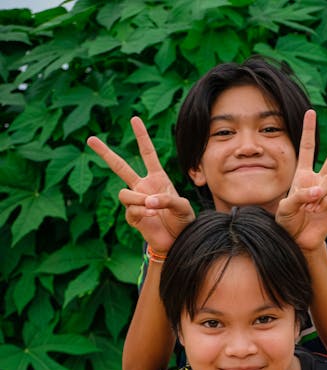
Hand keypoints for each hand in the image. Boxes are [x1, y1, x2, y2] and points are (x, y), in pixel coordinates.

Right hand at [87, 117, 194, 253]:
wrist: (179, 241)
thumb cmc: (184, 221)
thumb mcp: (182, 206)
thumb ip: (167, 199)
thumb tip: (147, 200)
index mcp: (157, 178)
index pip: (147, 153)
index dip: (141, 136)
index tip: (134, 119)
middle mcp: (143, 187)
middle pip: (119, 167)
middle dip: (105, 153)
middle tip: (90, 139)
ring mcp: (136, 201)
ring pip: (124, 193)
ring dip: (137, 199)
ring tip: (151, 207)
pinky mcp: (133, 218)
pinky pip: (130, 210)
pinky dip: (140, 211)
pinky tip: (151, 216)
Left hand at [276, 111, 326, 252]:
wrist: (299, 241)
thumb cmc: (288, 223)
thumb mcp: (285, 208)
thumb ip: (299, 195)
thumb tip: (320, 191)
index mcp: (303, 175)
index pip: (307, 149)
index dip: (308, 131)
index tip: (311, 112)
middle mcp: (319, 180)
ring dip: (319, 193)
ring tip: (311, 207)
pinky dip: (325, 203)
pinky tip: (318, 212)